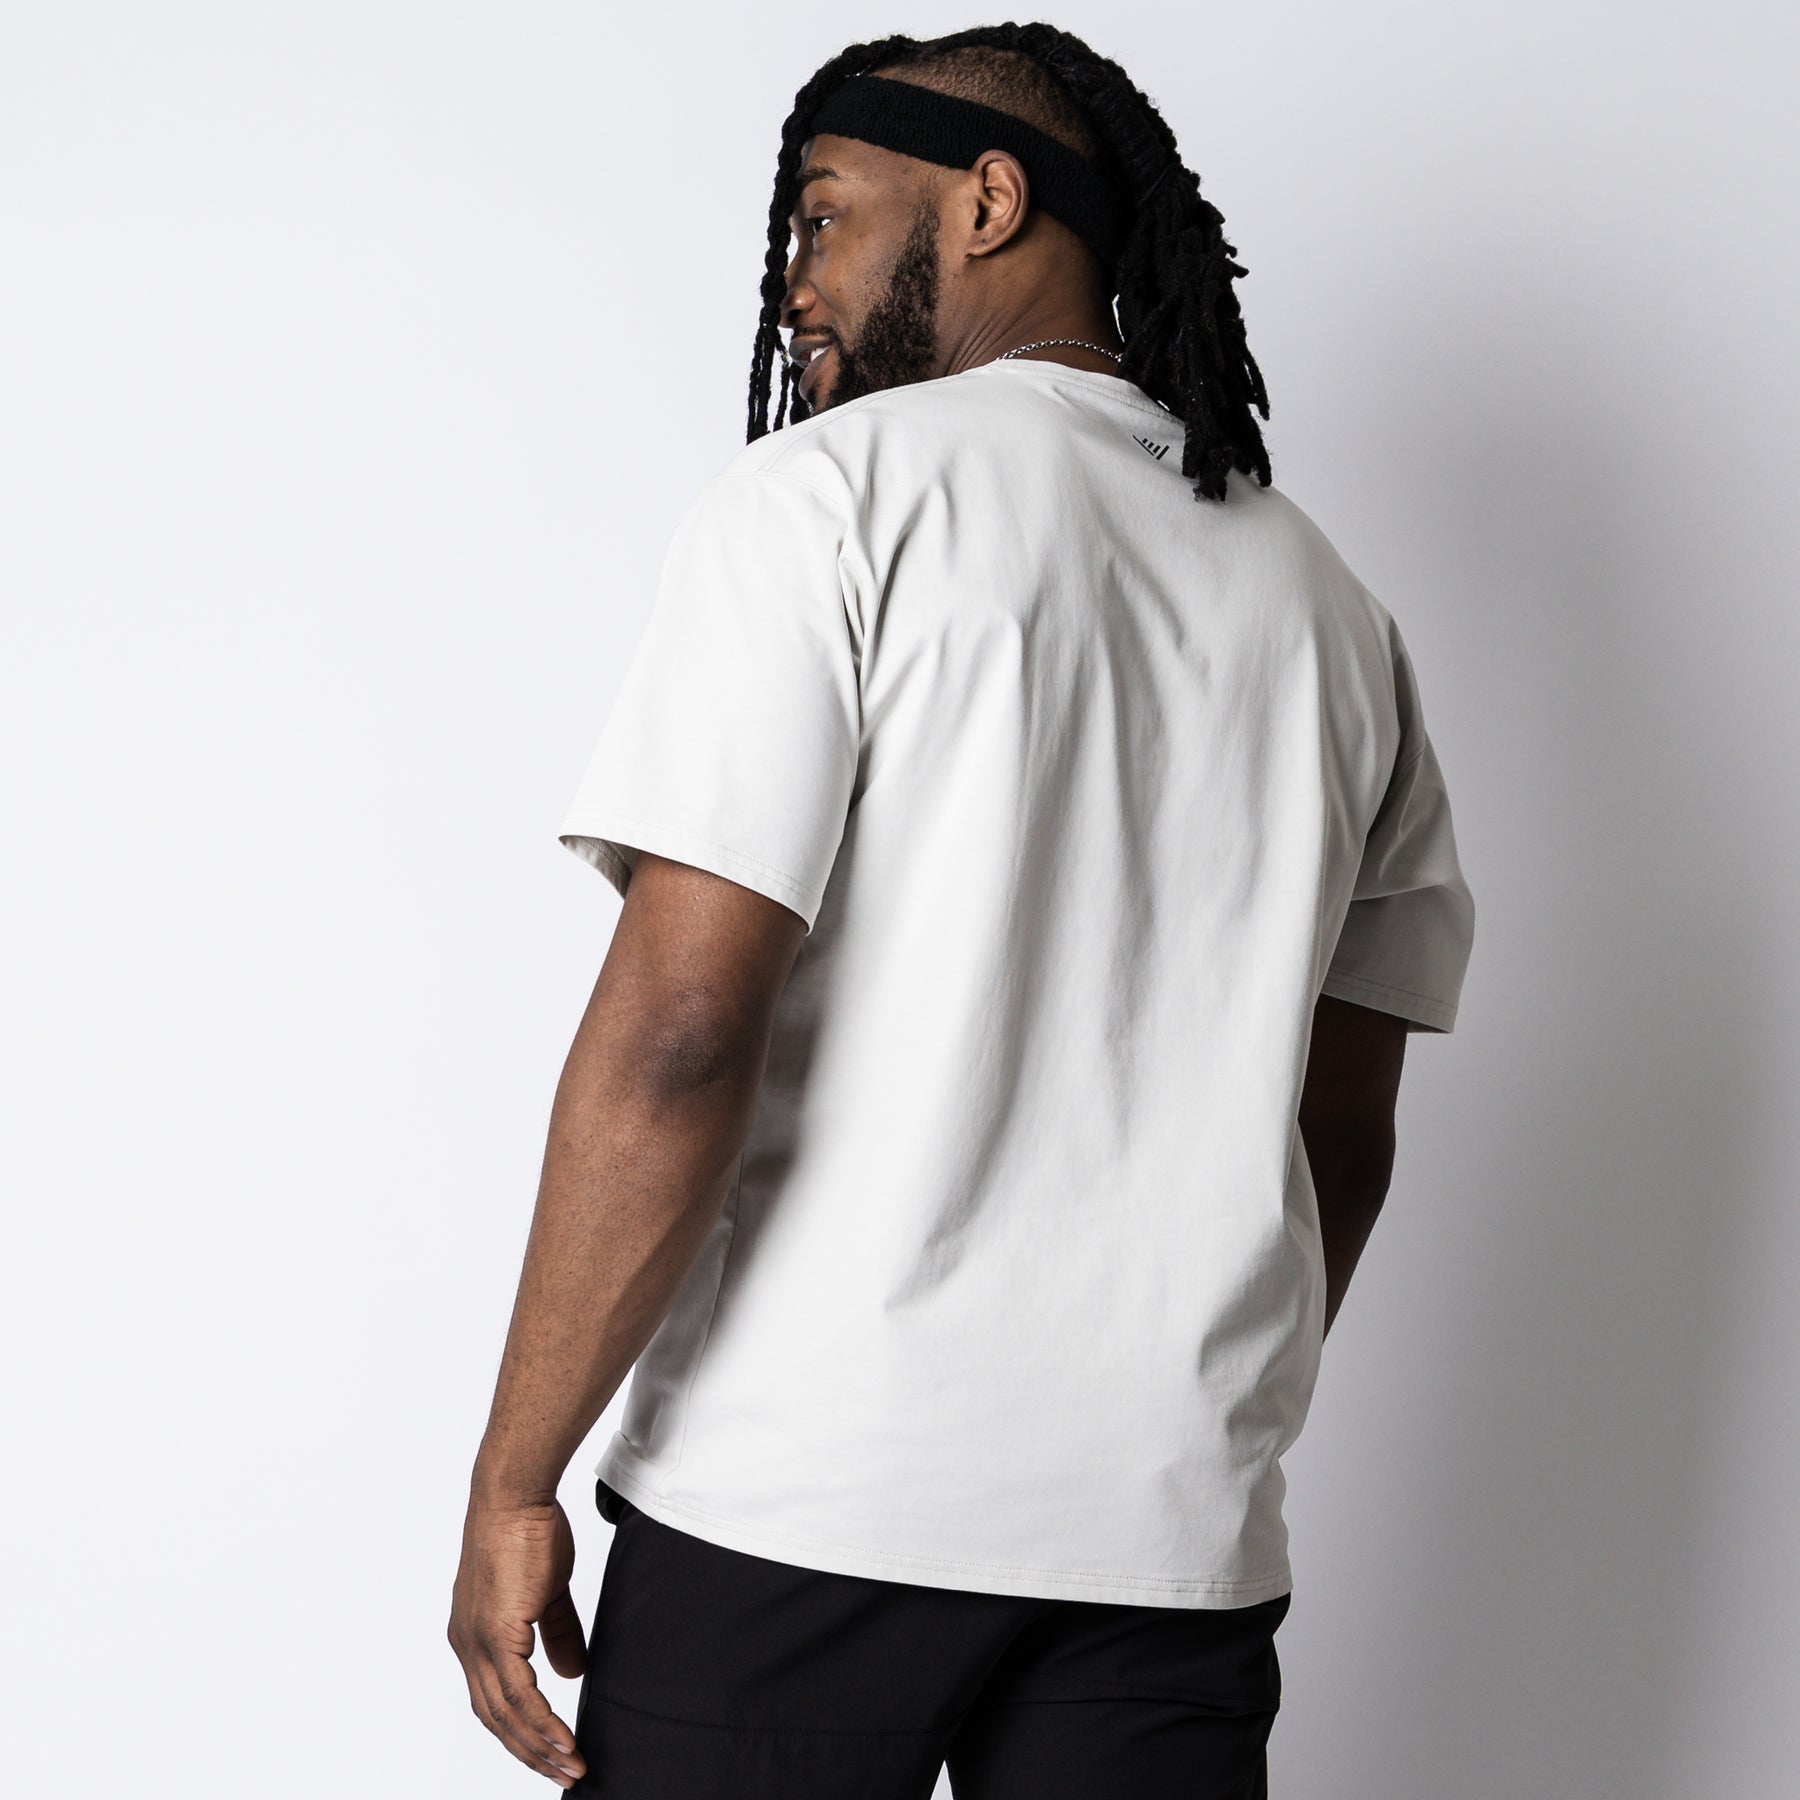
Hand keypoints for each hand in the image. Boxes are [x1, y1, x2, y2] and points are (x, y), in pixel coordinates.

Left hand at [448, 1492, 589, 1787]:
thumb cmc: (527, 1530)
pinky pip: (518, 1695)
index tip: (550, 1751)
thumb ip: (556, 1632)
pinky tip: (562, 1739)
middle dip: (531, 1752)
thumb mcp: (546, 1591)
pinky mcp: (495, 1634)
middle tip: (565, 1773)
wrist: (513, 1496)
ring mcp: (477, 1643)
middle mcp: (468, 1645)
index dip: (521, 1730)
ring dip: (540, 1746)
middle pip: (495, 1719)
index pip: (493, 1700)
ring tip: (571, 1765)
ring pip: (505, 1715)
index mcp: (474, 1635)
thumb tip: (570, 1671)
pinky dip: (541, 1722)